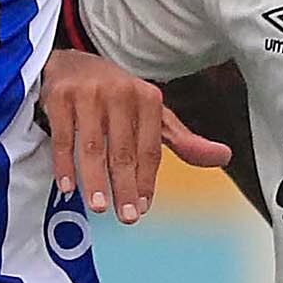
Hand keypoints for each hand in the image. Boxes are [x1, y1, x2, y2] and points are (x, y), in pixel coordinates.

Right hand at [36, 49, 229, 224]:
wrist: (71, 65)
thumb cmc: (116, 98)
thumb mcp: (152, 115)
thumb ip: (182, 140)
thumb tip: (223, 157)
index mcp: (147, 98)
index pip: (149, 148)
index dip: (147, 180)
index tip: (143, 208)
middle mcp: (120, 92)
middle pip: (122, 150)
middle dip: (125, 186)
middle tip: (127, 216)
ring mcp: (88, 93)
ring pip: (92, 146)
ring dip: (95, 180)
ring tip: (99, 207)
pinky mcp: (60, 96)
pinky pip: (62, 137)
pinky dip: (65, 164)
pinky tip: (68, 186)